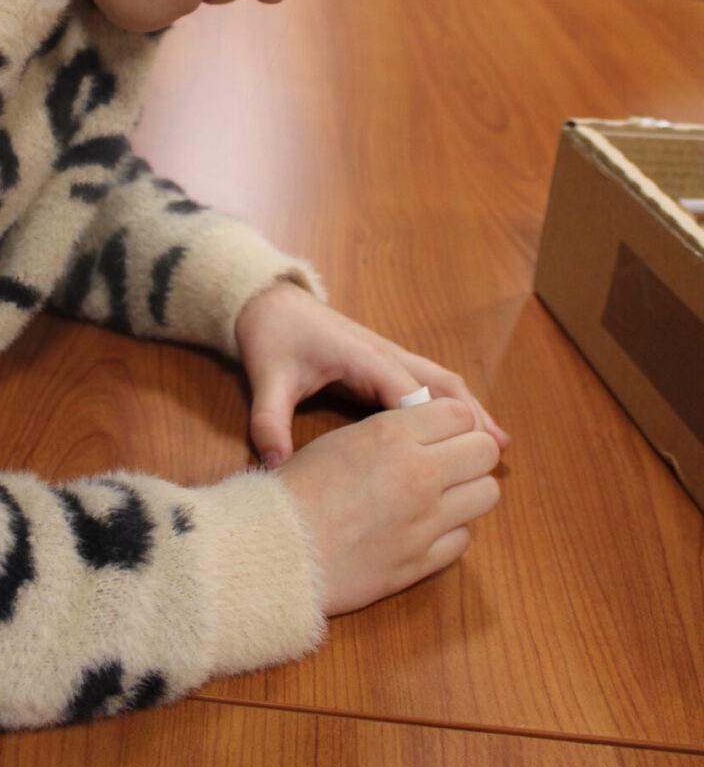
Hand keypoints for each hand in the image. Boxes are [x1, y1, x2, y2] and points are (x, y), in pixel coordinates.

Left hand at [235, 280, 509, 468]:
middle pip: (440, 385)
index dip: (433, 425)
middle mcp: (386, 355)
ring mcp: (389, 356)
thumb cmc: (271, 336)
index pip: (409, 393)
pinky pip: (428, 383)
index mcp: (365, 358)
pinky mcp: (385, 362)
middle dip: (468, 418)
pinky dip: (453, 403)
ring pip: (441, 382)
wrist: (269, 301)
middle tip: (495, 455)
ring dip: (468, 409)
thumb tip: (275, 465)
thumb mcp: (267, 379)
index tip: (457, 460)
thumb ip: (268, 421)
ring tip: (498, 443)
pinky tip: (466, 426)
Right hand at [274, 398, 500, 615]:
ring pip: (485, 494)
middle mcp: (418, 474)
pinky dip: (451, 530)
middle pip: (484, 450)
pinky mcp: (422, 562)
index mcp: (393, 435)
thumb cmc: (295, 490)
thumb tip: (422, 435)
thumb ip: (390, 435)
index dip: (453, 420)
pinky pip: (464, 538)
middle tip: (449, 460)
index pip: (460, 413)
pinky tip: (425, 526)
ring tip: (442, 493)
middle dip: (471, 451)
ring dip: (468, 490)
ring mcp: (426, 521)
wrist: (275, 551)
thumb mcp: (341, 442)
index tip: (439, 430)